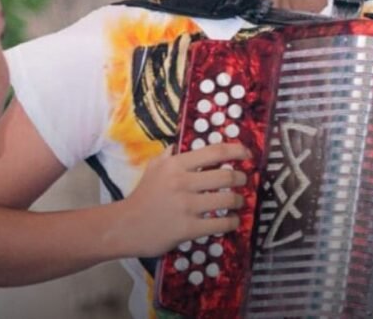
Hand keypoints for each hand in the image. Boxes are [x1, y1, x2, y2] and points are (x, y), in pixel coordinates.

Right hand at [121, 143, 249, 256]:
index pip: (214, 152)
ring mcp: (186, 206)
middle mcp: (183, 182)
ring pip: (227, 200)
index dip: (236, 151)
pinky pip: (220, 224)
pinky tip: (233, 220)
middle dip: (242, 179)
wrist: (125, 226)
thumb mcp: (153, 168)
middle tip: (244, 181)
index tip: (247, 154)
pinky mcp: (188, 228)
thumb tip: (181, 144)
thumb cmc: (142, 196)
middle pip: (226, 177)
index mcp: (176, 164)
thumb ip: (169, 155)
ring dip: (239, 201)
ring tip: (239, 202)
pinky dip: (232, 222)